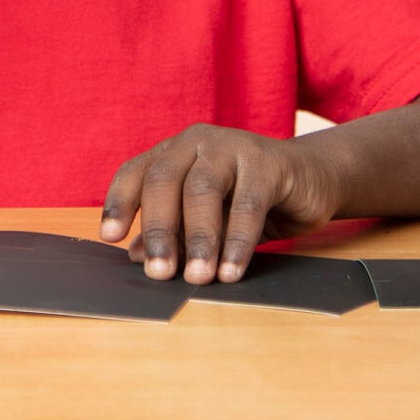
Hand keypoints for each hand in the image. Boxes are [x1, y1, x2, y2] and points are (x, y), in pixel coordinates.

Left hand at [99, 125, 343, 283]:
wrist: (310, 179)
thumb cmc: (247, 200)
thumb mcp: (206, 218)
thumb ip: (173, 232)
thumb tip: (136, 255)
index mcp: (174, 151)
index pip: (137, 172)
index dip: (120, 202)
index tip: (110, 238)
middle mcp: (196, 142)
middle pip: (165, 180)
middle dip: (159, 229)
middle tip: (158, 272)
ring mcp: (232, 146)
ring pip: (203, 190)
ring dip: (198, 238)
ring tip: (196, 277)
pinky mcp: (269, 162)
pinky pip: (248, 204)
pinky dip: (237, 242)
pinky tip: (231, 271)